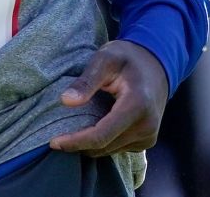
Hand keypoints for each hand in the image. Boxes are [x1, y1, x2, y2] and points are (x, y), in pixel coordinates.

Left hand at [50, 40, 168, 156]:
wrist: (156, 64)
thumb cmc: (127, 58)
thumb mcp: (105, 58)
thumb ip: (86, 80)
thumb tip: (66, 101)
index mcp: (137, 105)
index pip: (102, 135)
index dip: (76, 142)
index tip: (54, 142)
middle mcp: (147, 125)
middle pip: (104, 146)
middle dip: (78, 145)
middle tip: (55, 139)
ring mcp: (149, 135)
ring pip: (110, 150)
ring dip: (89, 145)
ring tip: (71, 133)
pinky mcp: (146, 140)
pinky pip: (118, 148)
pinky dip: (102, 142)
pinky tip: (91, 129)